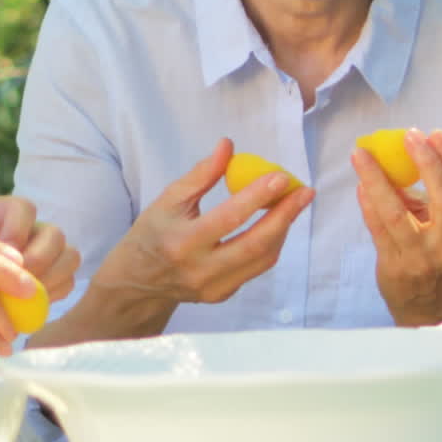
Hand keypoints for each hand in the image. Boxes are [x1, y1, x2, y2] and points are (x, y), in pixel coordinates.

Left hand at [0, 195, 79, 304]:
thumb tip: (17, 260)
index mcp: (8, 213)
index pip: (26, 209)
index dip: (17, 232)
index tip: (2, 253)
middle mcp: (34, 228)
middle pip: (55, 234)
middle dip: (38, 259)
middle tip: (18, 280)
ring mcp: (50, 252)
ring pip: (70, 257)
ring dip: (49, 279)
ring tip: (24, 296)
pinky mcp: (57, 275)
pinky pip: (68, 282)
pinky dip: (52, 294)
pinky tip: (30, 304)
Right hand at [31, 139, 314, 345]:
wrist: (136, 283)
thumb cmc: (151, 234)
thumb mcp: (167, 200)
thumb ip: (200, 174)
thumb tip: (228, 145)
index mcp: (182, 242)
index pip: (228, 218)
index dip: (257, 196)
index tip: (281, 176)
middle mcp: (200, 270)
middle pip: (256, 245)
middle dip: (286, 216)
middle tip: (305, 191)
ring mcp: (214, 288)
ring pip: (262, 259)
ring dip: (282, 228)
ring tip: (294, 202)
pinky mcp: (223, 295)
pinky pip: (255, 267)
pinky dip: (270, 242)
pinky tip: (275, 222)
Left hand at [352, 128, 441, 325]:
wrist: (431, 306)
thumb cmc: (440, 255)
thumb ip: (434, 197)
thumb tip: (403, 156)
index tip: (436, 134)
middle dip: (428, 162)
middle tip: (409, 136)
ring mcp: (422, 258)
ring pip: (399, 214)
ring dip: (378, 180)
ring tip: (362, 155)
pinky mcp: (394, 267)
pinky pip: (378, 229)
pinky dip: (368, 204)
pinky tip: (360, 184)